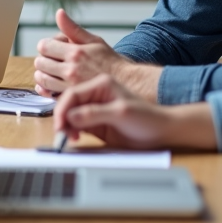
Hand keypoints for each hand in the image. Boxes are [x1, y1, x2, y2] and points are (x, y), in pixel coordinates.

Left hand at [34, 9, 160, 100]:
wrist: (126, 83)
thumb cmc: (110, 61)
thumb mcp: (94, 40)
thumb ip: (73, 28)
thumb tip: (59, 13)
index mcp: (75, 53)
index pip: (44, 46)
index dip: (46, 45)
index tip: (52, 47)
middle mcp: (71, 69)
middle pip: (40, 62)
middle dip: (44, 59)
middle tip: (52, 60)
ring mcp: (70, 85)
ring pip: (41, 78)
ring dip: (42, 74)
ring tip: (51, 71)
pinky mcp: (71, 97)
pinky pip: (48, 93)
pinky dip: (45, 89)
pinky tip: (51, 84)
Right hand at [55, 74, 216, 150]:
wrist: (162, 132)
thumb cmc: (147, 118)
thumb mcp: (121, 113)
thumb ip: (94, 114)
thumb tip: (70, 116)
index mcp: (100, 84)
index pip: (73, 93)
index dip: (62, 108)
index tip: (60, 124)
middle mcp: (95, 95)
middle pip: (68, 104)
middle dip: (62, 118)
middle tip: (62, 133)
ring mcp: (94, 109)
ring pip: (70, 115)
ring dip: (66, 126)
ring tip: (70, 138)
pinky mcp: (94, 123)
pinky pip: (76, 126)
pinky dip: (71, 132)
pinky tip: (74, 138)